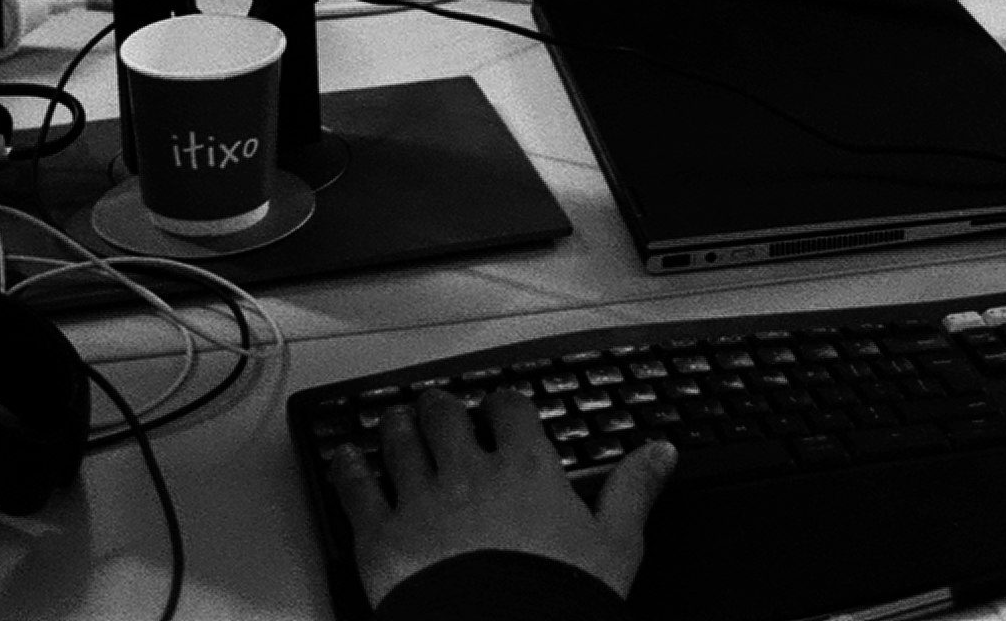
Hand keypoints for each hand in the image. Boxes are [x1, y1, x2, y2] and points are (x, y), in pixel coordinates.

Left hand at [323, 387, 675, 606]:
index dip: (503, 404)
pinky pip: (356, 489)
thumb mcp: (614, 547)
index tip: (501, 406)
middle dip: (440, 407)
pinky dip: (348, 468)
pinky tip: (345, 456)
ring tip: (393, 418)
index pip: (511, 412)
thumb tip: (660, 454)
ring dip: (395, 425)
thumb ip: (633, 491)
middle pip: (446, 417)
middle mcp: (470, 473)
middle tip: (437, 404)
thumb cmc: (557, 602)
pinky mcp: (381, 537)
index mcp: (526, 470)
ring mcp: (421, 501)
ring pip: (400, 442)